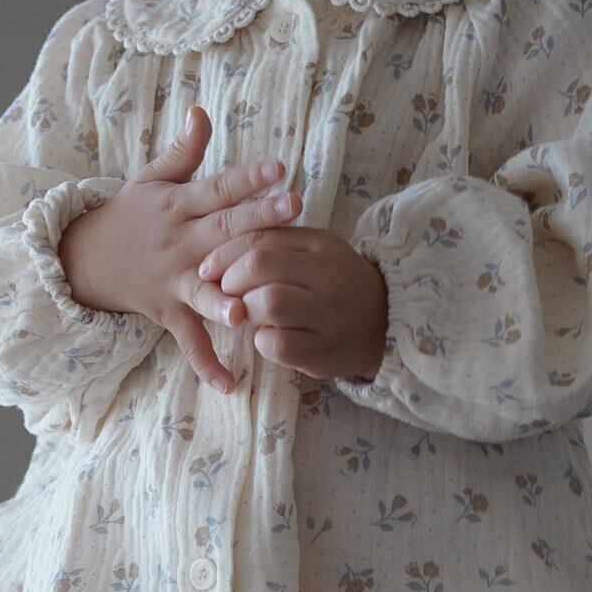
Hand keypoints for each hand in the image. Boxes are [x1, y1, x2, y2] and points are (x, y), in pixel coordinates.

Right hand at [57, 105, 301, 392]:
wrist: (88, 258)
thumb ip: (183, 151)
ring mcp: (175, 280)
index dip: (248, 178)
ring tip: (246, 311)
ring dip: (225, 301)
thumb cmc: (132, 215)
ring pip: (204, 291)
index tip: (280, 168)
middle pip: (223, 231)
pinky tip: (231, 384)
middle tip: (294, 208)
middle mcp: (181, 243)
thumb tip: (202, 112)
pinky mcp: (169, 312)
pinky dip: (207, 363)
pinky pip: (189, 341)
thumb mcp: (151, 179)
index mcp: (180, 206)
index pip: (219, 188)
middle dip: (258, 221)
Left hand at [196, 225, 389, 382]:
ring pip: (268, 303)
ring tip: (250, 316)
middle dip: (231, 281)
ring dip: (246, 311)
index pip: (260, 238)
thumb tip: (218, 254)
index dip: (224, 254)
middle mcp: (329, 277)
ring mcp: (330, 316)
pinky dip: (262, 342)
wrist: (384, 324)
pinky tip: (268, 339)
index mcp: (320, 245)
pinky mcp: (326, 353)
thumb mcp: (313, 253)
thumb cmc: (334, 284)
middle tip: (226, 294)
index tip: (207, 269)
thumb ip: (274, 245)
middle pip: (260, 266)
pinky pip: (278, 345)